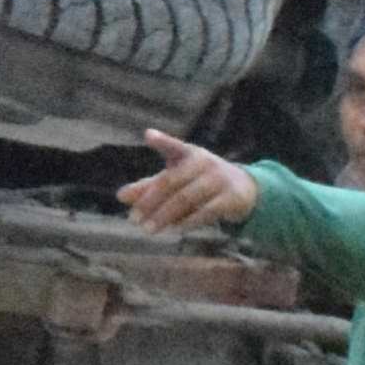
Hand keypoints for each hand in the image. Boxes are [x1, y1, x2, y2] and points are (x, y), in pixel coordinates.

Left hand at [125, 130, 259, 233]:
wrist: (245, 189)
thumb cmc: (200, 181)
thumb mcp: (176, 179)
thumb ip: (148, 186)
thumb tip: (119, 196)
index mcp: (189, 154)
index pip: (174, 146)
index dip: (162, 140)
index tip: (149, 135)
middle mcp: (204, 163)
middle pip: (171, 181)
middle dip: (150, 201)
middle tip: (132, 219)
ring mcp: (219, 179)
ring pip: (187, 198)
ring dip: (165, 215)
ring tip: (148, 229)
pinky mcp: (231, 198)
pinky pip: (207, 211)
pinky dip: (189, 221)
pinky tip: (174, 229)